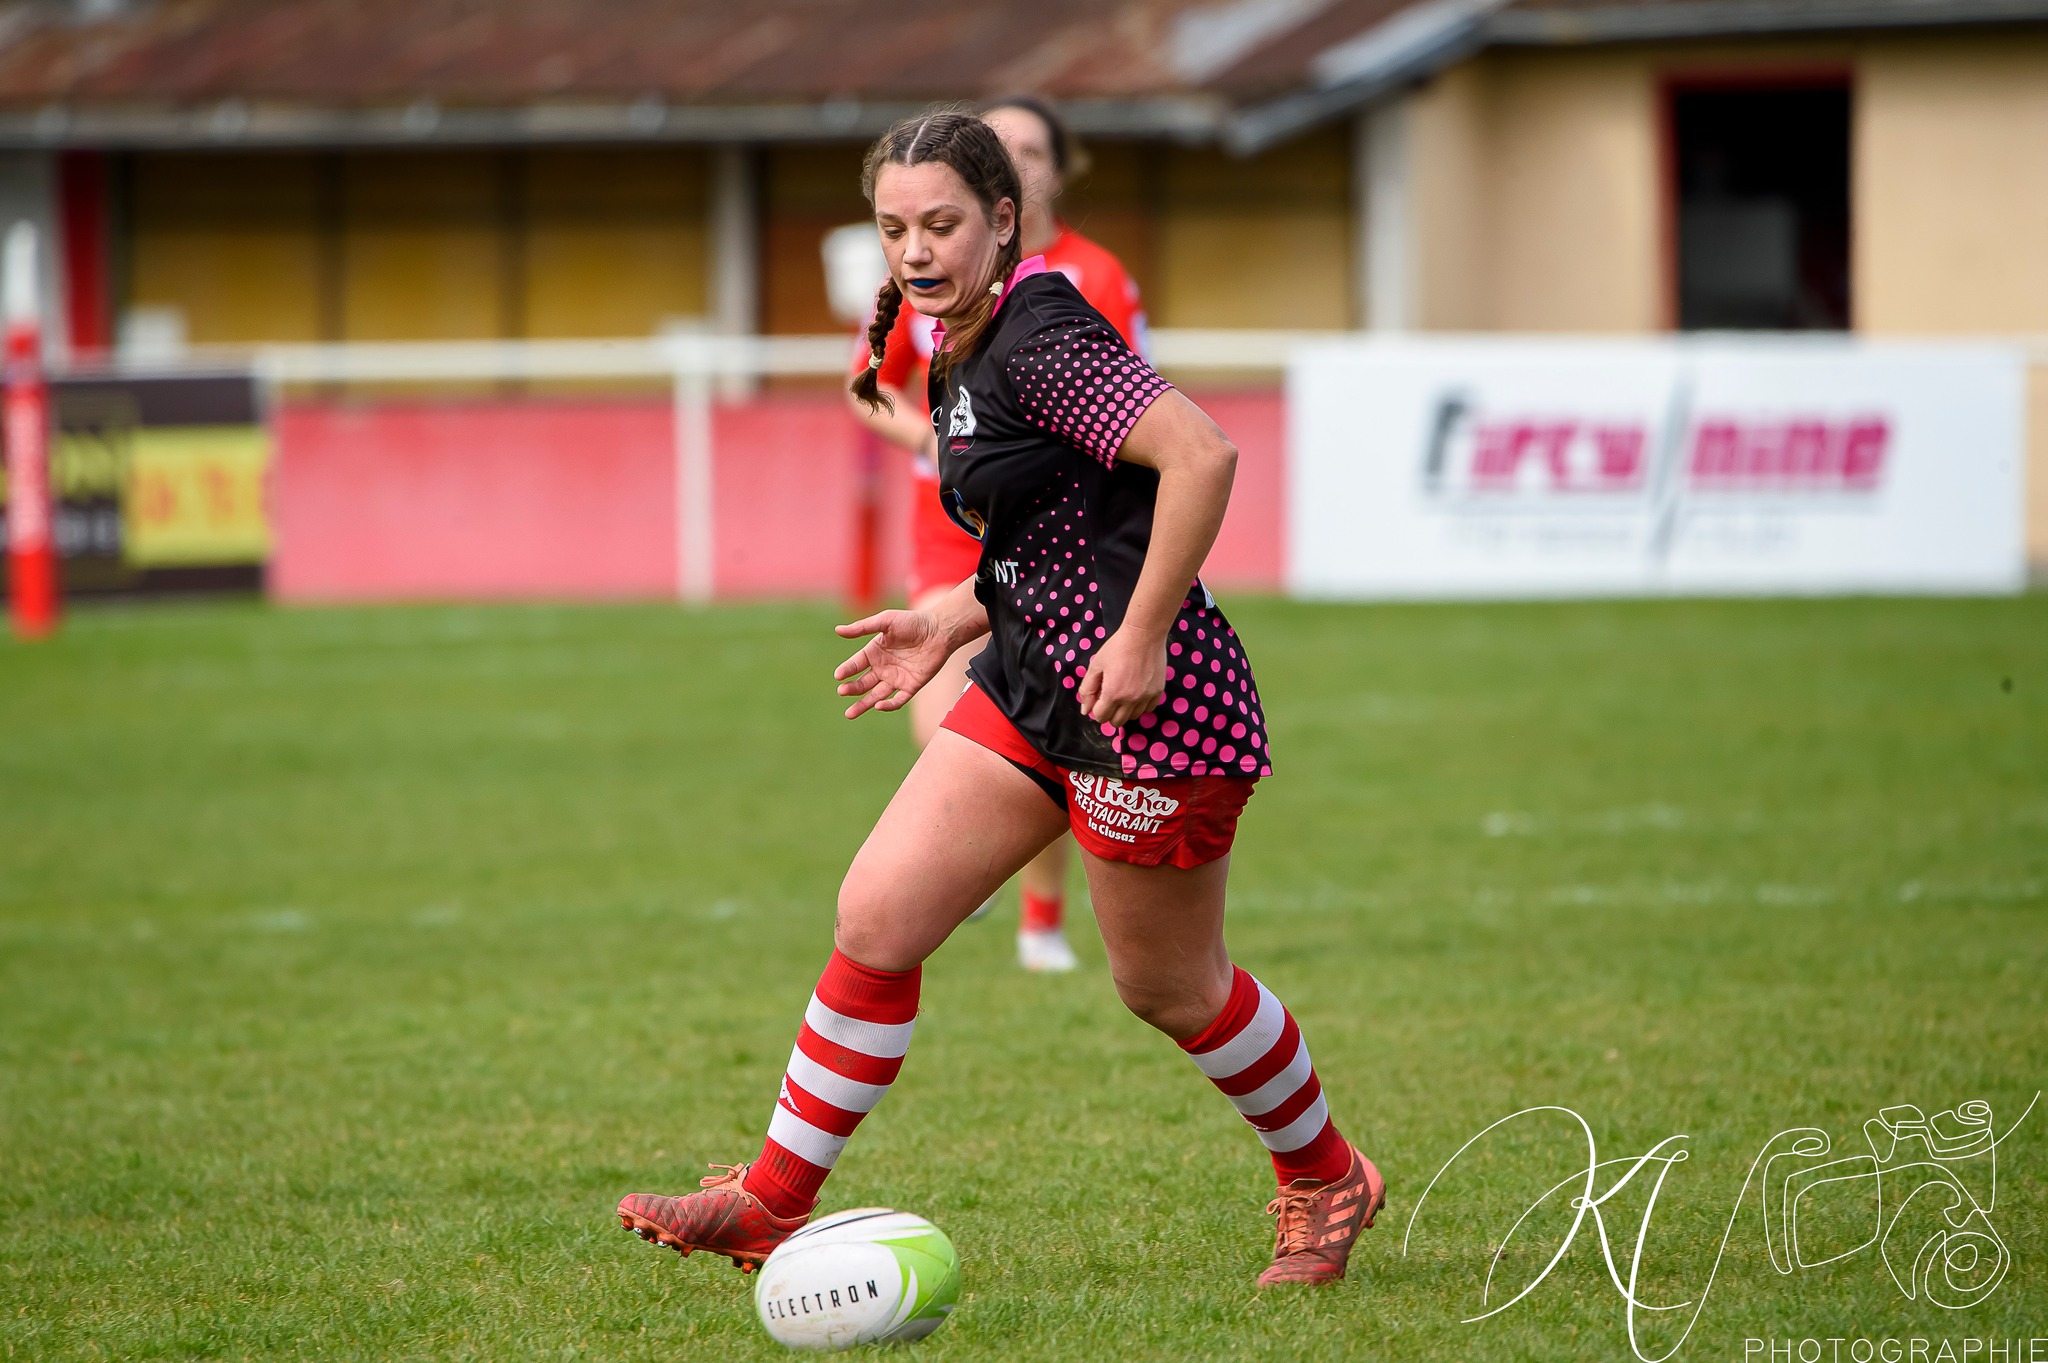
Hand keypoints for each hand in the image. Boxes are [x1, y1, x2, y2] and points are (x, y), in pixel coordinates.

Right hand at [833, 610, 955, 718]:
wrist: (940, 630)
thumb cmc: (912, 622)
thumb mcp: (885, 621)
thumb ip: (862, 627)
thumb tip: (838, 630)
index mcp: (875, 652)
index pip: (856, 665)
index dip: (846, 670)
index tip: (838, 676)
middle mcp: (883, 667)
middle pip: (863, 683)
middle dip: (851, 689)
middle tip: (842, 692)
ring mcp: (896, 678)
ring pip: (876, 696)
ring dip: (863, 704)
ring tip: (850, 714)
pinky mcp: (911, 686)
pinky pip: (898, 700)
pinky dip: (888, 705)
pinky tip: (879, 706)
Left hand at [1076, 626, 1166, 728]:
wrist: (1144, 635)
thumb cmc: (1117, 648)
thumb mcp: (1096, 666)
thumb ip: (1087, 690)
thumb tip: (1085, 711)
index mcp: (1113, 694)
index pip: (1101, 717)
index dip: (1096, 709)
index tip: (1098, 698)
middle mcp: (1131, 700)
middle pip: (1117, 722)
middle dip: (1109, 714)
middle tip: (1109, 697)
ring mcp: (1146, 697)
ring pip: (1133, 717)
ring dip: (1125, 710)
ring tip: (1123, 693)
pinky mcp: (1158, 692)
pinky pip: (1148, 709)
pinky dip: (1140, 706)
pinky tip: (1136, 692)